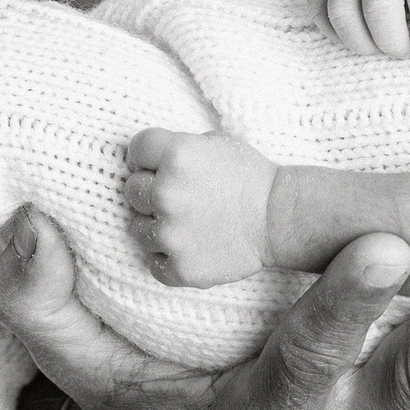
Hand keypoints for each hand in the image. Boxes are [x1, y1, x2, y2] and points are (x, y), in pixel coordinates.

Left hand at [124, 129, 278, 285]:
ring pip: (137, 228)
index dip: (147, 156)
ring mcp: (170, 234)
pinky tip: (189, 245)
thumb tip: (149, 161)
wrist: (278, 217)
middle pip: (131, 189)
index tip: (157, 164)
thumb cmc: (250, 176)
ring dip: (157, 225)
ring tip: (186, 222)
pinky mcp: (179, 267)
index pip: (137, 149)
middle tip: (178, 194)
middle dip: (150, 190)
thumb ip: (178, 148)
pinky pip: (154, 263)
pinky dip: (168, 258)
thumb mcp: (216, 143)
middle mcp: (166, 193)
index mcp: (177, 155)